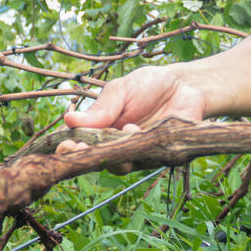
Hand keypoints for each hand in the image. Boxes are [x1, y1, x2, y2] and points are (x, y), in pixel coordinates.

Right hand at [57, 66, 206, 156]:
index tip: (65, 145)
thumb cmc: (149, 86)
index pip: (78, 145)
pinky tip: (137, 129)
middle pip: (94, 161)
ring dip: (116, 151)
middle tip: (80, 148)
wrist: (185, 85)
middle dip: (85, 157)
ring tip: (126, 127)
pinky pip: (144, 161)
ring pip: (119, 165)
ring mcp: (136, 154)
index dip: (68, 150)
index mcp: (101, 129)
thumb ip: (100, 109)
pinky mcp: (159, 158)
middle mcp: (116, 146)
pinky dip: (138, 147)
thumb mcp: (120, 90)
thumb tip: (68, 120)